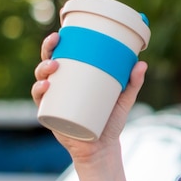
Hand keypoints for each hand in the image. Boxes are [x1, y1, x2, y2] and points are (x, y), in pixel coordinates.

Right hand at [31, 32, 147, 159]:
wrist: (103, 148)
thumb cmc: (111, 120)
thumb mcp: (124, 99)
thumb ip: (132, 82)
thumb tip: (142, 63)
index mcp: (75, 79)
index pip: (62, 56)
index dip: (57, 43)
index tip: (61, 32)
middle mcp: (61, 88)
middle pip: (48, 64)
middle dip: (47, 51)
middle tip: (55, 44)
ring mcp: (54, 101)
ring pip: (41, 80)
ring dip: (42, 70)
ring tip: (54, 66)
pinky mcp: (51, 116)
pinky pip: (40, 102)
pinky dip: (39, 92)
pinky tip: (45, 86)